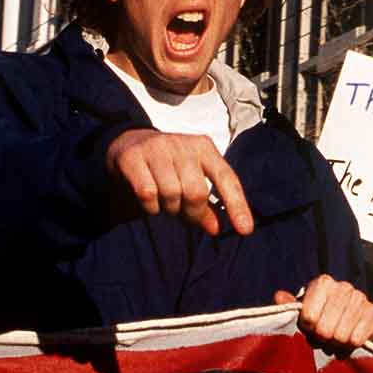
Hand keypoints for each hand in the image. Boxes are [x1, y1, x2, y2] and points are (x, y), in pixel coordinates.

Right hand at [106, 128, 252, 237]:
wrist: (127, 142)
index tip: (245, 230)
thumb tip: (215, 229)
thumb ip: (205, 203)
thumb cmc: (167, 167)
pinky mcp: (133, 157)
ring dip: (169, 209)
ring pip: (171, 193)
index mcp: (204, 147)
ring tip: (164, 203)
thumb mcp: (190, 179)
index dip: (237, 205)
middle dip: (192, 213)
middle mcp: (182, 144)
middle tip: (183, 213)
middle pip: (196, 192)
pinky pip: (148, 193)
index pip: (227, 178)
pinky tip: (149, 202)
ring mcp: (156, 148)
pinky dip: (150, 207)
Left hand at [276, 276, 372, 349]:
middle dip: (322, 338)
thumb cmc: (322, 316)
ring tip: (335, 339)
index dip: (307, 328)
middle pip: (324, 329)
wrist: (351, 320)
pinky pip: (357, 339)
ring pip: (341, 336)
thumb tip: (279, 296)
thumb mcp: (303, 311)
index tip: (310, 328)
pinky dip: (351, 345)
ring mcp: (360, 299)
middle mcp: (343, 287)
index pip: (308, 316)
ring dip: (337, 343)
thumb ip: (289, 305)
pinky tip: (349, 340)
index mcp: (323, 283)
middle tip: (324, 337)